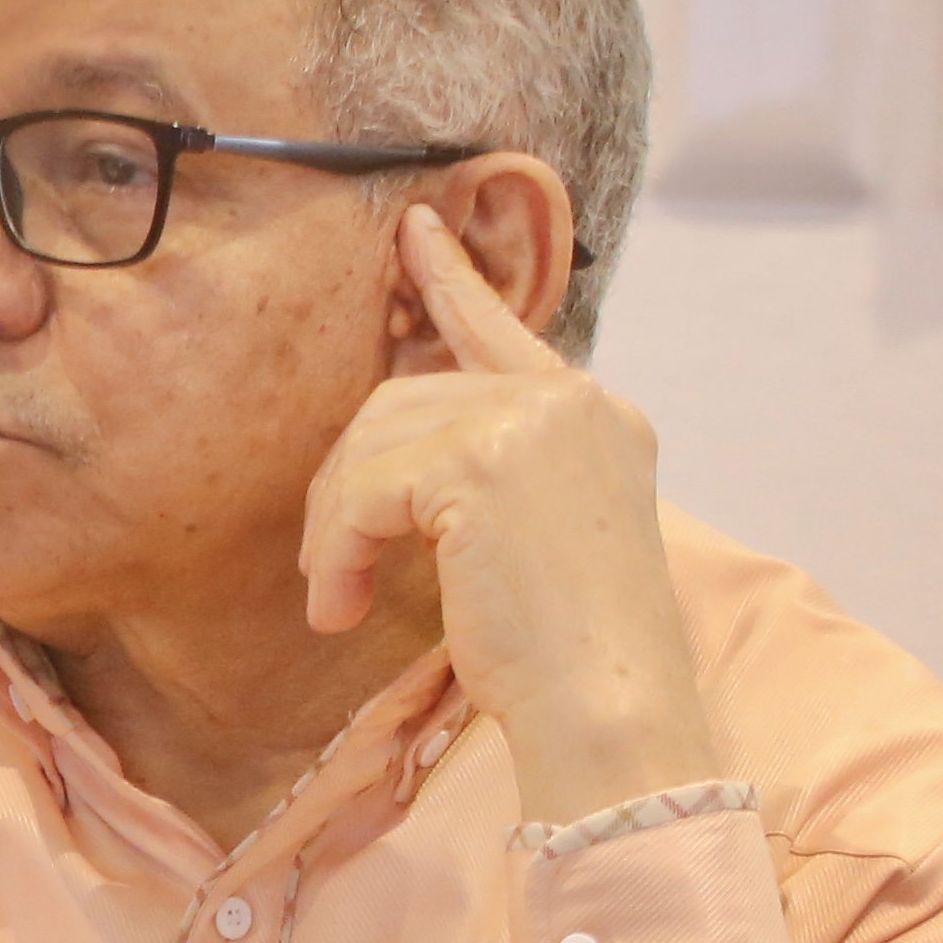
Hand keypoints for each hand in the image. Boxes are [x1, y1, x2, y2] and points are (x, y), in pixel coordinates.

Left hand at [298, 205, 719, 823]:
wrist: (611, 708)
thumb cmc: (573, 654)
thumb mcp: (541, 538)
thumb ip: (493, 474)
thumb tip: (391, 458)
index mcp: (599, 415)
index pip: (507, 333)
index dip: (453, 284)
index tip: (414, 234)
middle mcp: (573, 401)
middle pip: (406, 401)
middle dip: (349, 482)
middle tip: (330, 565)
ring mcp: (531, 421)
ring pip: (374, 443)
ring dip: (337, 525)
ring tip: (338, 594)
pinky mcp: (479, 462)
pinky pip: (363, 491)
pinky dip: (337, 551)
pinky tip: (343, 606)